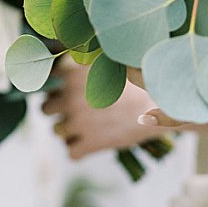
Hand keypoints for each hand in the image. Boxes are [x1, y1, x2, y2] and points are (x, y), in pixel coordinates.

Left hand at [45, 63, 163, 159]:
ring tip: (89, 125)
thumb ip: (82, 61)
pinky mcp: (92, 144)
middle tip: (78, 110)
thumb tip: (65, 53)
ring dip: (69, 130)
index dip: (58, 89)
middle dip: (59, 110)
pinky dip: (81, 150)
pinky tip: (95, 141)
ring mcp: (79, 123)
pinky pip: (72, 152)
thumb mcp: (106, 62)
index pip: (46, 85)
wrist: (162, 103)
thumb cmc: (136, 81)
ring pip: (57, 131)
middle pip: (45, 109)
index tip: (69, 91)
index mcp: (70, 75)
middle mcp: (69, 98)